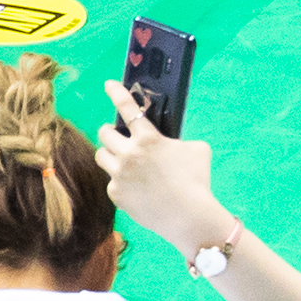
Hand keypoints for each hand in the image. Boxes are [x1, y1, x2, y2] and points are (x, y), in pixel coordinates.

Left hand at [95, 82, 233, 253]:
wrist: (189, 216)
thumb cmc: (198, 181)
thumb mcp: (198, 151)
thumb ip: (181, 140)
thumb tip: (173, 141)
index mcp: (149, 140)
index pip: (129, 109)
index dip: (117, 93)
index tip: (109, 84)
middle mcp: (129, 154)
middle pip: (104, 133)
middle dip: (109, 131)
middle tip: (116, 134)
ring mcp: (120, 175)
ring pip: (101, 156)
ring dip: (110, 154)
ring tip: (122, 160)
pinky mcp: (116, 194)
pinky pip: (112, 182)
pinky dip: (122, 183)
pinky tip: (137, 189)